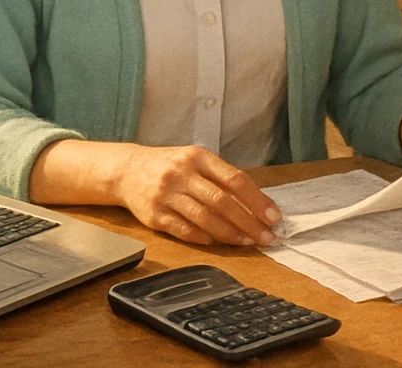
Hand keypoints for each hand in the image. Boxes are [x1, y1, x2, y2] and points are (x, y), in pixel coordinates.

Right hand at [116, 145, 281, 245]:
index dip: (257, 200)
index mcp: (198, 157)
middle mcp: (182, 174)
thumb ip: (222, 178)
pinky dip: (205, 238)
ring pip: (205, 219)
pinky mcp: (155, 216)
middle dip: (249, 222)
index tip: (274, 216)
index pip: (235, 179)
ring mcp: (167, 195)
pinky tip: (219, 242)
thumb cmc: (169, 166)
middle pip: (222, 202)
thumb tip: (256, 203)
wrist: (127, 170)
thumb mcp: (195, 160)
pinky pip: (185, 231)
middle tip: (266, 236)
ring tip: (248, 242)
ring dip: (231, 234)